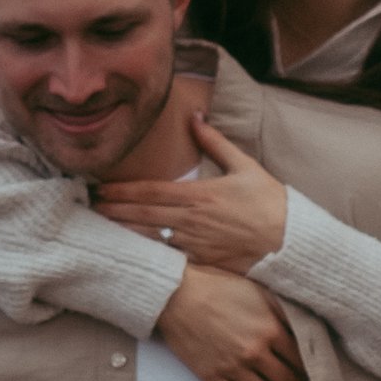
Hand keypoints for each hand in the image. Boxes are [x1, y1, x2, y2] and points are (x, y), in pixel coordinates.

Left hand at [100, 121, 288, 274]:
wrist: (291, 242)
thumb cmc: (270, 203)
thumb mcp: (245, 166)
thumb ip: (216, 142)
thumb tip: (196, 117)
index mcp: (200, 195)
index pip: (151, 192)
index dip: (122, 191)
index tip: (101, 189)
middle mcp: (192, 221)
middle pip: (143, 215)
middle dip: (114, 211)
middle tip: (89, 209)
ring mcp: (196, 245)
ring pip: (150, 238)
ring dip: (123, 232)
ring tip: (100, 228)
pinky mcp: (203, 263)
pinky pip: (168, 259)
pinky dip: (147, 254)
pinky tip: (131, 252)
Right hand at [154, 265, 315, 380]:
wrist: (175, 295)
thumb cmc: (218, 286)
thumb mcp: (258, 290)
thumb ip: (283, 309)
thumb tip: (306, 324)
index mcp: (271, 330)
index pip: (303, 359)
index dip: (318, 375)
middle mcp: (256, 353)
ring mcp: (234, 367)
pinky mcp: (212, 376)